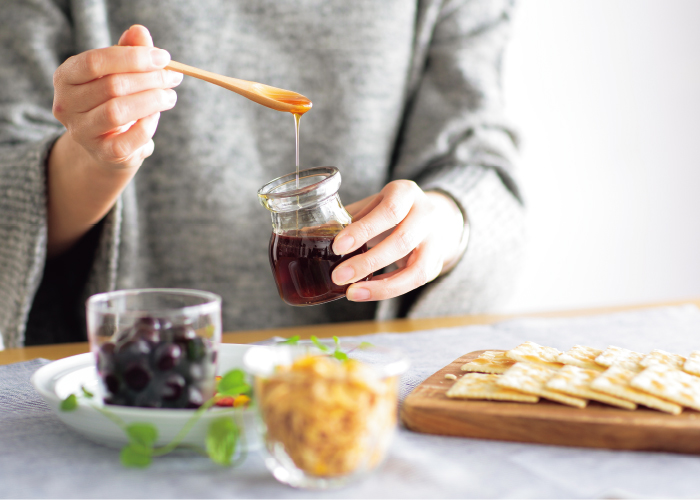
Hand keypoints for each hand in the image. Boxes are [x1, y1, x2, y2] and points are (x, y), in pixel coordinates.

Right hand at [47, 25, 180, 255]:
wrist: (108, 145)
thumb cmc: (114, 100)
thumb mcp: (118, 73)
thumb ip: (128, 51)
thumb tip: (140, 32)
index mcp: (65, 77)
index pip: (96, 61)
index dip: (133, 57)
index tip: (164, 58)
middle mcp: (66, 105)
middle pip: (112, 86)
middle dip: (150, 79)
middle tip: (174, 77)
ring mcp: (82, 132)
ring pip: (118, 111)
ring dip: (152, 101)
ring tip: (170, 96)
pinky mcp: (103, 154)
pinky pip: (130, 138)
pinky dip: (149, 125)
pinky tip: (157, 116)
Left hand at [331, 180, 464, 301]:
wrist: (433, 216)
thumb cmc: (392, 210)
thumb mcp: (373, 204)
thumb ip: (348, 218)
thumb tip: (307, 234)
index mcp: (406, 193)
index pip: (389, 211)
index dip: (363, 230)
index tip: (337, 246)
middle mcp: (427, 215)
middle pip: (402, 241)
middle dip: (368, 262)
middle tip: (338, 275)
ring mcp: (435, 241)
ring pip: (416, 269)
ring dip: (381, 286)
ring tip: (352, 292)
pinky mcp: (436, 263)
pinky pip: (414, 282)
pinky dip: (388, 290)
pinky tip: (366, 292)